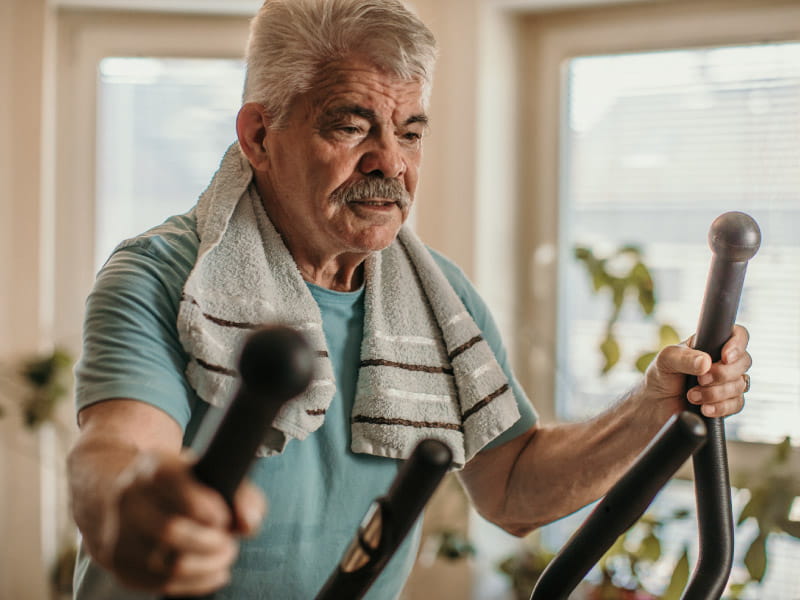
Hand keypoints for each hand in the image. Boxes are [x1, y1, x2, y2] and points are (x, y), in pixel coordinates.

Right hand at [100, 450, 265, 595]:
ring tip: (224, 555)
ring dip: (208, 566)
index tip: (224, 516)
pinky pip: (161, 584)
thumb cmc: (186, 485)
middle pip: (170, 530)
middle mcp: (129, 498)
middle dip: (211, 543)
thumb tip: (248, 523)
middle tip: (228, 542)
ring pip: (167, 565)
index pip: (172, 481)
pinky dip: (197, 582)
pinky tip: (213, 571)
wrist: (135, 497)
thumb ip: (240, 492)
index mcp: (153, 467)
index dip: (204, 505)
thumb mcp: (212, 473)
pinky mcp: (120, 564)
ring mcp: (119, 533)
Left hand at [643, 324, 751, 417]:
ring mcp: (727, 382)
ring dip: (716, 393)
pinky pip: (736, 404)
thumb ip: (684, 358)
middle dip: (723, 373)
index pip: (738, 335)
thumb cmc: (661, 376)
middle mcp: (723, 361)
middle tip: (700, 380)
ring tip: (692, 395)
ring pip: (740, 385)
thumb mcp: (666, 360)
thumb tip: (705, 362)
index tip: (725, 357)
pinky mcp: (726, 402)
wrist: (655, 404)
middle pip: (744, 362)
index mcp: (711, 344)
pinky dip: (720, 407)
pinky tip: (704, 408)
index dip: (737, 344)